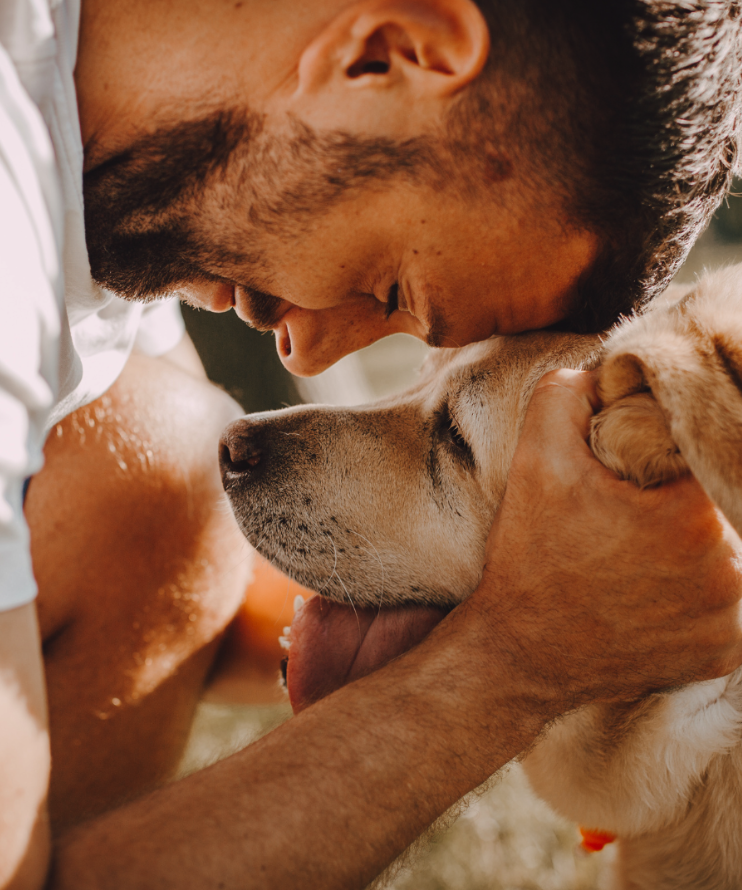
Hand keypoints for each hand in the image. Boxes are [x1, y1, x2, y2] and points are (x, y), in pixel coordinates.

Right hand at [471, 369, 741, 707]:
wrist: (520, 651)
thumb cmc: (531, 555)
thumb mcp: (535, 458)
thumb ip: (567, 393)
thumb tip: (606, 373)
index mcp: (692, 516)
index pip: (713, 456)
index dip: (683, 452)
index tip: (654, 466)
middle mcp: (728, 572)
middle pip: (728, 504)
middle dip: (693, 497)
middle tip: (644, 509)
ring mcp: (730, 621)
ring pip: (736, 553)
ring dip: (706, 542)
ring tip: (649, 545)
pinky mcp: (723, 654)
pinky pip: (736, 605)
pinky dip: (709, 590)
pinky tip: (662, 584)